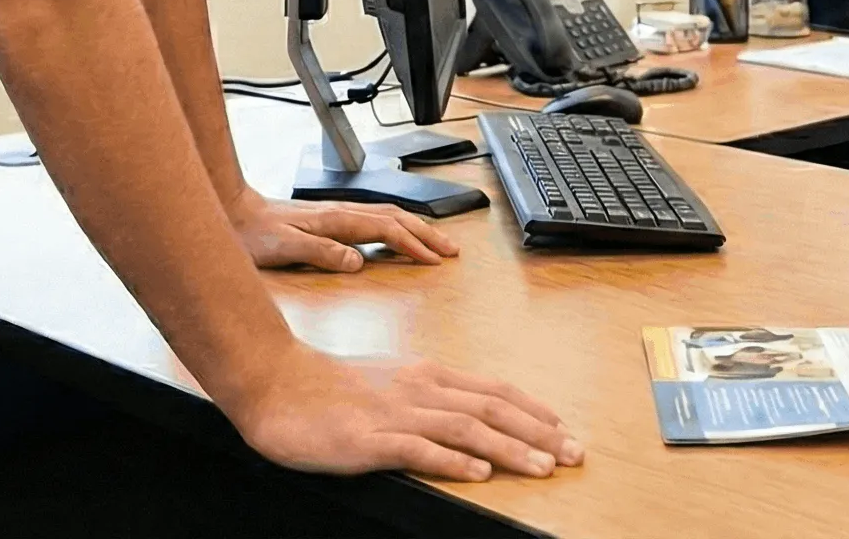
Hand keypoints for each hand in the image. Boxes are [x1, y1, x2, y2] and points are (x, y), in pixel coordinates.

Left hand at [226, 190, 458, 271]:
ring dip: (415, 228)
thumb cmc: (253, 233)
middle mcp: (341, 213)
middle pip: (396, 218)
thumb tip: (358, 261)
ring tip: (435, 243)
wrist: (233, 212)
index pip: (386, 230)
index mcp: (336, 220)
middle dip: (427, 233)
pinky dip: (396, 228)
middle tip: (451, 250)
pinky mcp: (330, 219)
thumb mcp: (284, 249)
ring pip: (388, 216)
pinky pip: (375, 220)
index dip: (413, 245)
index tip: (434, 260)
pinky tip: (397, 238)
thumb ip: (321, 253)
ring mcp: (337, 214)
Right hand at [230, 347, 583, 482]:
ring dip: (510, 448)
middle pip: (492, 409)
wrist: (275, 382)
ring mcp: (395, 413)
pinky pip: (419, 450)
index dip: (533, 410)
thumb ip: (429, 398)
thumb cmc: (329, 388)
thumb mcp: (390, 383)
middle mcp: (419, 389)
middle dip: (539, 432)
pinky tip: (479, 474)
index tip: (563, 429)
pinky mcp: (370, 439)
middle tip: (573, 453)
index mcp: (427, 375)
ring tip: (543, 467)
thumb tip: (469, 423)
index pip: (493, 391)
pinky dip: (453, 461)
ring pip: (465, 429)